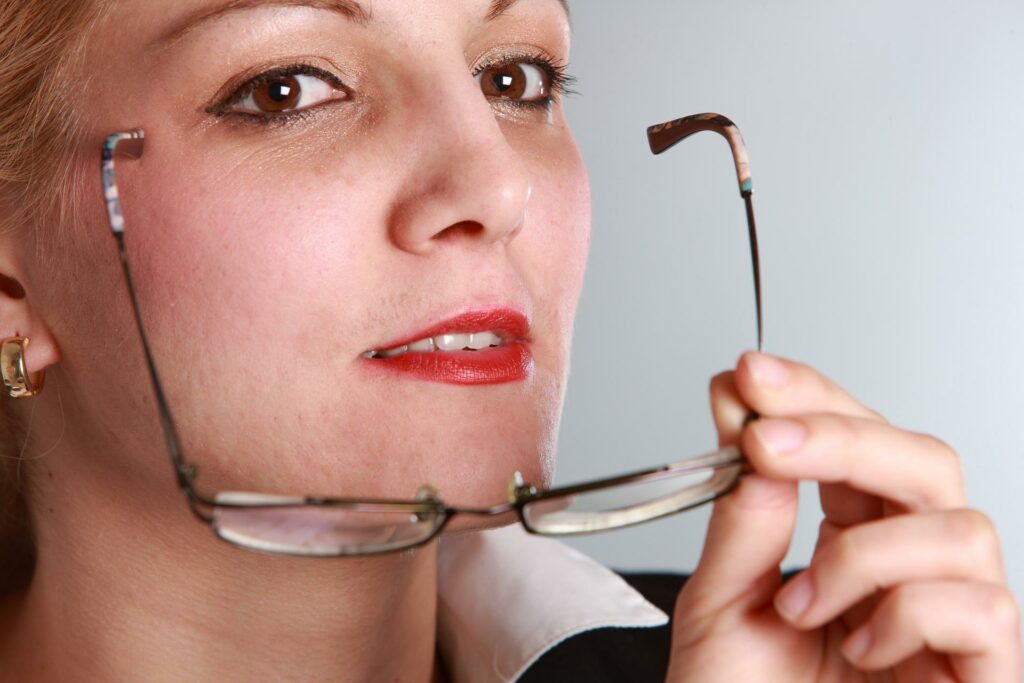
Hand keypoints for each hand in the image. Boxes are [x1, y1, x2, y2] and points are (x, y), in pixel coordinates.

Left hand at [666, 352, 1020, 681]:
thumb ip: (742, 526)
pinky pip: (978, 607)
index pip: (852, 441)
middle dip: (838, 433)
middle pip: (921, 458)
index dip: (810, 394)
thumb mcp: (720, 610)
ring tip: (801, 605)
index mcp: (848, 540)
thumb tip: (756, 443)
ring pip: (959, 524)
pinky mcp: (987, 670)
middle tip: (760, 435)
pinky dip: (902, 612)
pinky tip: (854, 645)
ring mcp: (954, 617)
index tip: (746, 372)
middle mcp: (910, 568)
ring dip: (863, 552)